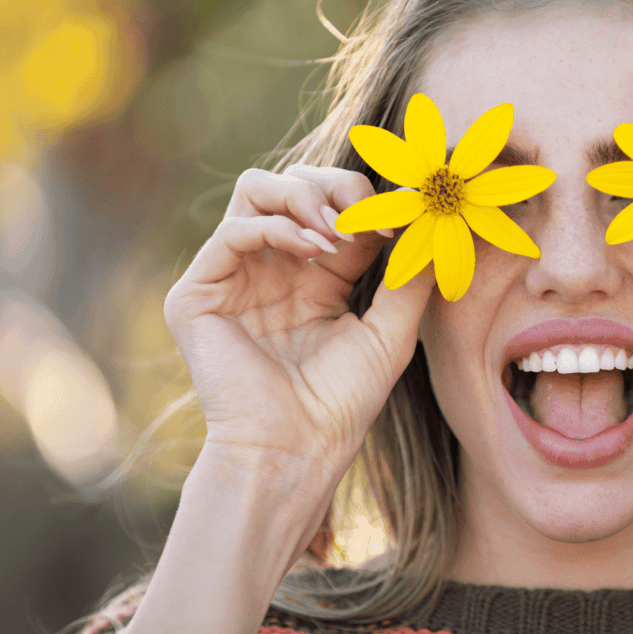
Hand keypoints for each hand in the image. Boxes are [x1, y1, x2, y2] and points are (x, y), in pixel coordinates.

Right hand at [164, 164, 432, 477]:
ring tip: (337, 230)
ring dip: (304, 196)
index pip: (333, 207)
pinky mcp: (197, 294)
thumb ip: (408, 279)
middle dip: (334, 185)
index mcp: (312, 276)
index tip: (402, 215)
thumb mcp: (390, 331)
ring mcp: (232, 278)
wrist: (297, 448)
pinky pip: (233, 231)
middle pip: (292, 184)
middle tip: (365, 214)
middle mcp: (270, 269)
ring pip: (255, 191)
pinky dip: (277, 227)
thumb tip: (434, 226)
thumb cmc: (343, 401)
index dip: (365, 200)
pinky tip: (314, 250)